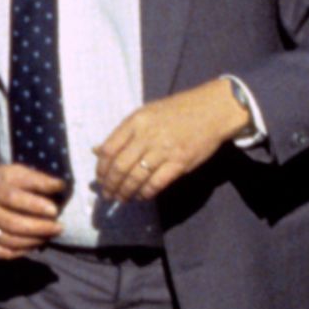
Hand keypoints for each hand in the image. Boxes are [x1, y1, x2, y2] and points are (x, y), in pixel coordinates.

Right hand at [0, 163, 67, 261]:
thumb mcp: (12, 172)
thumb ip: (36, 179)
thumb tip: (61, 186)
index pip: (12, 197)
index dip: (34, 205)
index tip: (54, 210)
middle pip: (12, 223)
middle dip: (39, 228)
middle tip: (59, 227)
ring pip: (10, 241)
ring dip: (34, 241)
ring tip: (50, 235)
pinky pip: (3, 253)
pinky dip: (22, 252)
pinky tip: (35, 244)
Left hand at [94, 80, 250, 207]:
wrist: (212, 110)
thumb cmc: (176, 111)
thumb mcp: (145, 114)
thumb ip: (122, 133)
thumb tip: (97, 151)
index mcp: (135, 122)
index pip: (109, 149)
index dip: (101, 169)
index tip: (100, 179)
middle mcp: (147, 136)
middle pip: (120, 167)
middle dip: (110, 185)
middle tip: (107, 195)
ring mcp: (164, 150)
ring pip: (136, 178)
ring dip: (125, 192)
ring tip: (121, 198)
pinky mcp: (180, 163)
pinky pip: (156, 183)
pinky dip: (145, 193)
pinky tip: (141, 196)